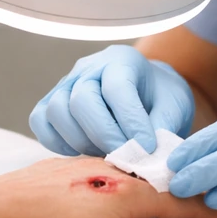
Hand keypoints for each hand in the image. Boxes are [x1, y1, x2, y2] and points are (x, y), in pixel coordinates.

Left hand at [0, 156, 216, 217]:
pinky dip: (135, 186)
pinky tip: (130, 193)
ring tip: (184, 203)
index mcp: (128, 192)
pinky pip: (115, 174)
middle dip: (198, 200)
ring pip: (140, 178)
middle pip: (167, 186)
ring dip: (166, 191)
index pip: (186, 204)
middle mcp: (113, 171)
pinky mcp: (66, 168)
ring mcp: (88, 166)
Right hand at [29, 45, 194, 155]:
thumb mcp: (175, 107)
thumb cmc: (161, 98)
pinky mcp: (51, 102)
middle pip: (81, 99)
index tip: (146, 148)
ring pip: (57, 111)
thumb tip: (149, 158)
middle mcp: (89, 67)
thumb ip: (164, 128)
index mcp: (122, 59)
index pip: (117, 88)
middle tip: (126, 158)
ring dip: (81, 141)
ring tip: (107, 154)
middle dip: (105, 135)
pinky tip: (82, 153)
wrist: (148, 92)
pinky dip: (57, 142)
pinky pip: (41, 121)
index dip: (130, 122)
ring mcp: (66, 83)